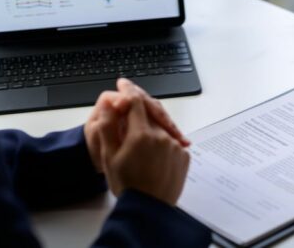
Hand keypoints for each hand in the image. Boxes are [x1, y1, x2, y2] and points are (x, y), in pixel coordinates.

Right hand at [97, 85, 189, 204]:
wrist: (149, 210)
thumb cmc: (127, 184)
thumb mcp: (109, 156)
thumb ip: (109, 126)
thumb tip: (110, 103)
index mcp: (141, 134)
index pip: (136, 101)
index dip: (128, 90)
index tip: (122, 84)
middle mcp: (162, 136)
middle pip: (150, 113)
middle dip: (139, 108)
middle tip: (129, 107)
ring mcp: (176, 146)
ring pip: (161, 127)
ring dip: (151, 127)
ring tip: (138, 142)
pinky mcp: (184, 156)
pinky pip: (171, 141)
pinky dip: (162, 141)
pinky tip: (152, 153)